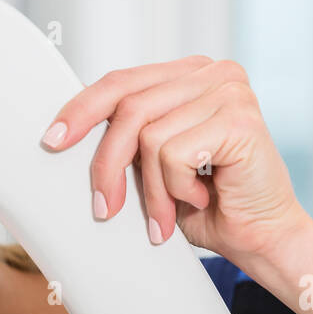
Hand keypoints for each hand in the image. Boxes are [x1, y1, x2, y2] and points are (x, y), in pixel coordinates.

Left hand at [41, 55, 312, 270]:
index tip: (53, 141)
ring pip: (148, 136)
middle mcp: (212, 73)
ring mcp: (229, 91)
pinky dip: (176, 188)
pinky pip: (173, 154)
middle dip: (107, 164)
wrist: (259, 239)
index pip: (121, 82)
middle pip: (128, 107)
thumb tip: (67, 138)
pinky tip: (200, 197)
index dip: (81, 110)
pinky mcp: (239, 118)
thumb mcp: (153, 168)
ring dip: (150, 191)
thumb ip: (127, 142)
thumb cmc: (208, 207)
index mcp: (189, 76)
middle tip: (102, 207)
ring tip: (164, 217)